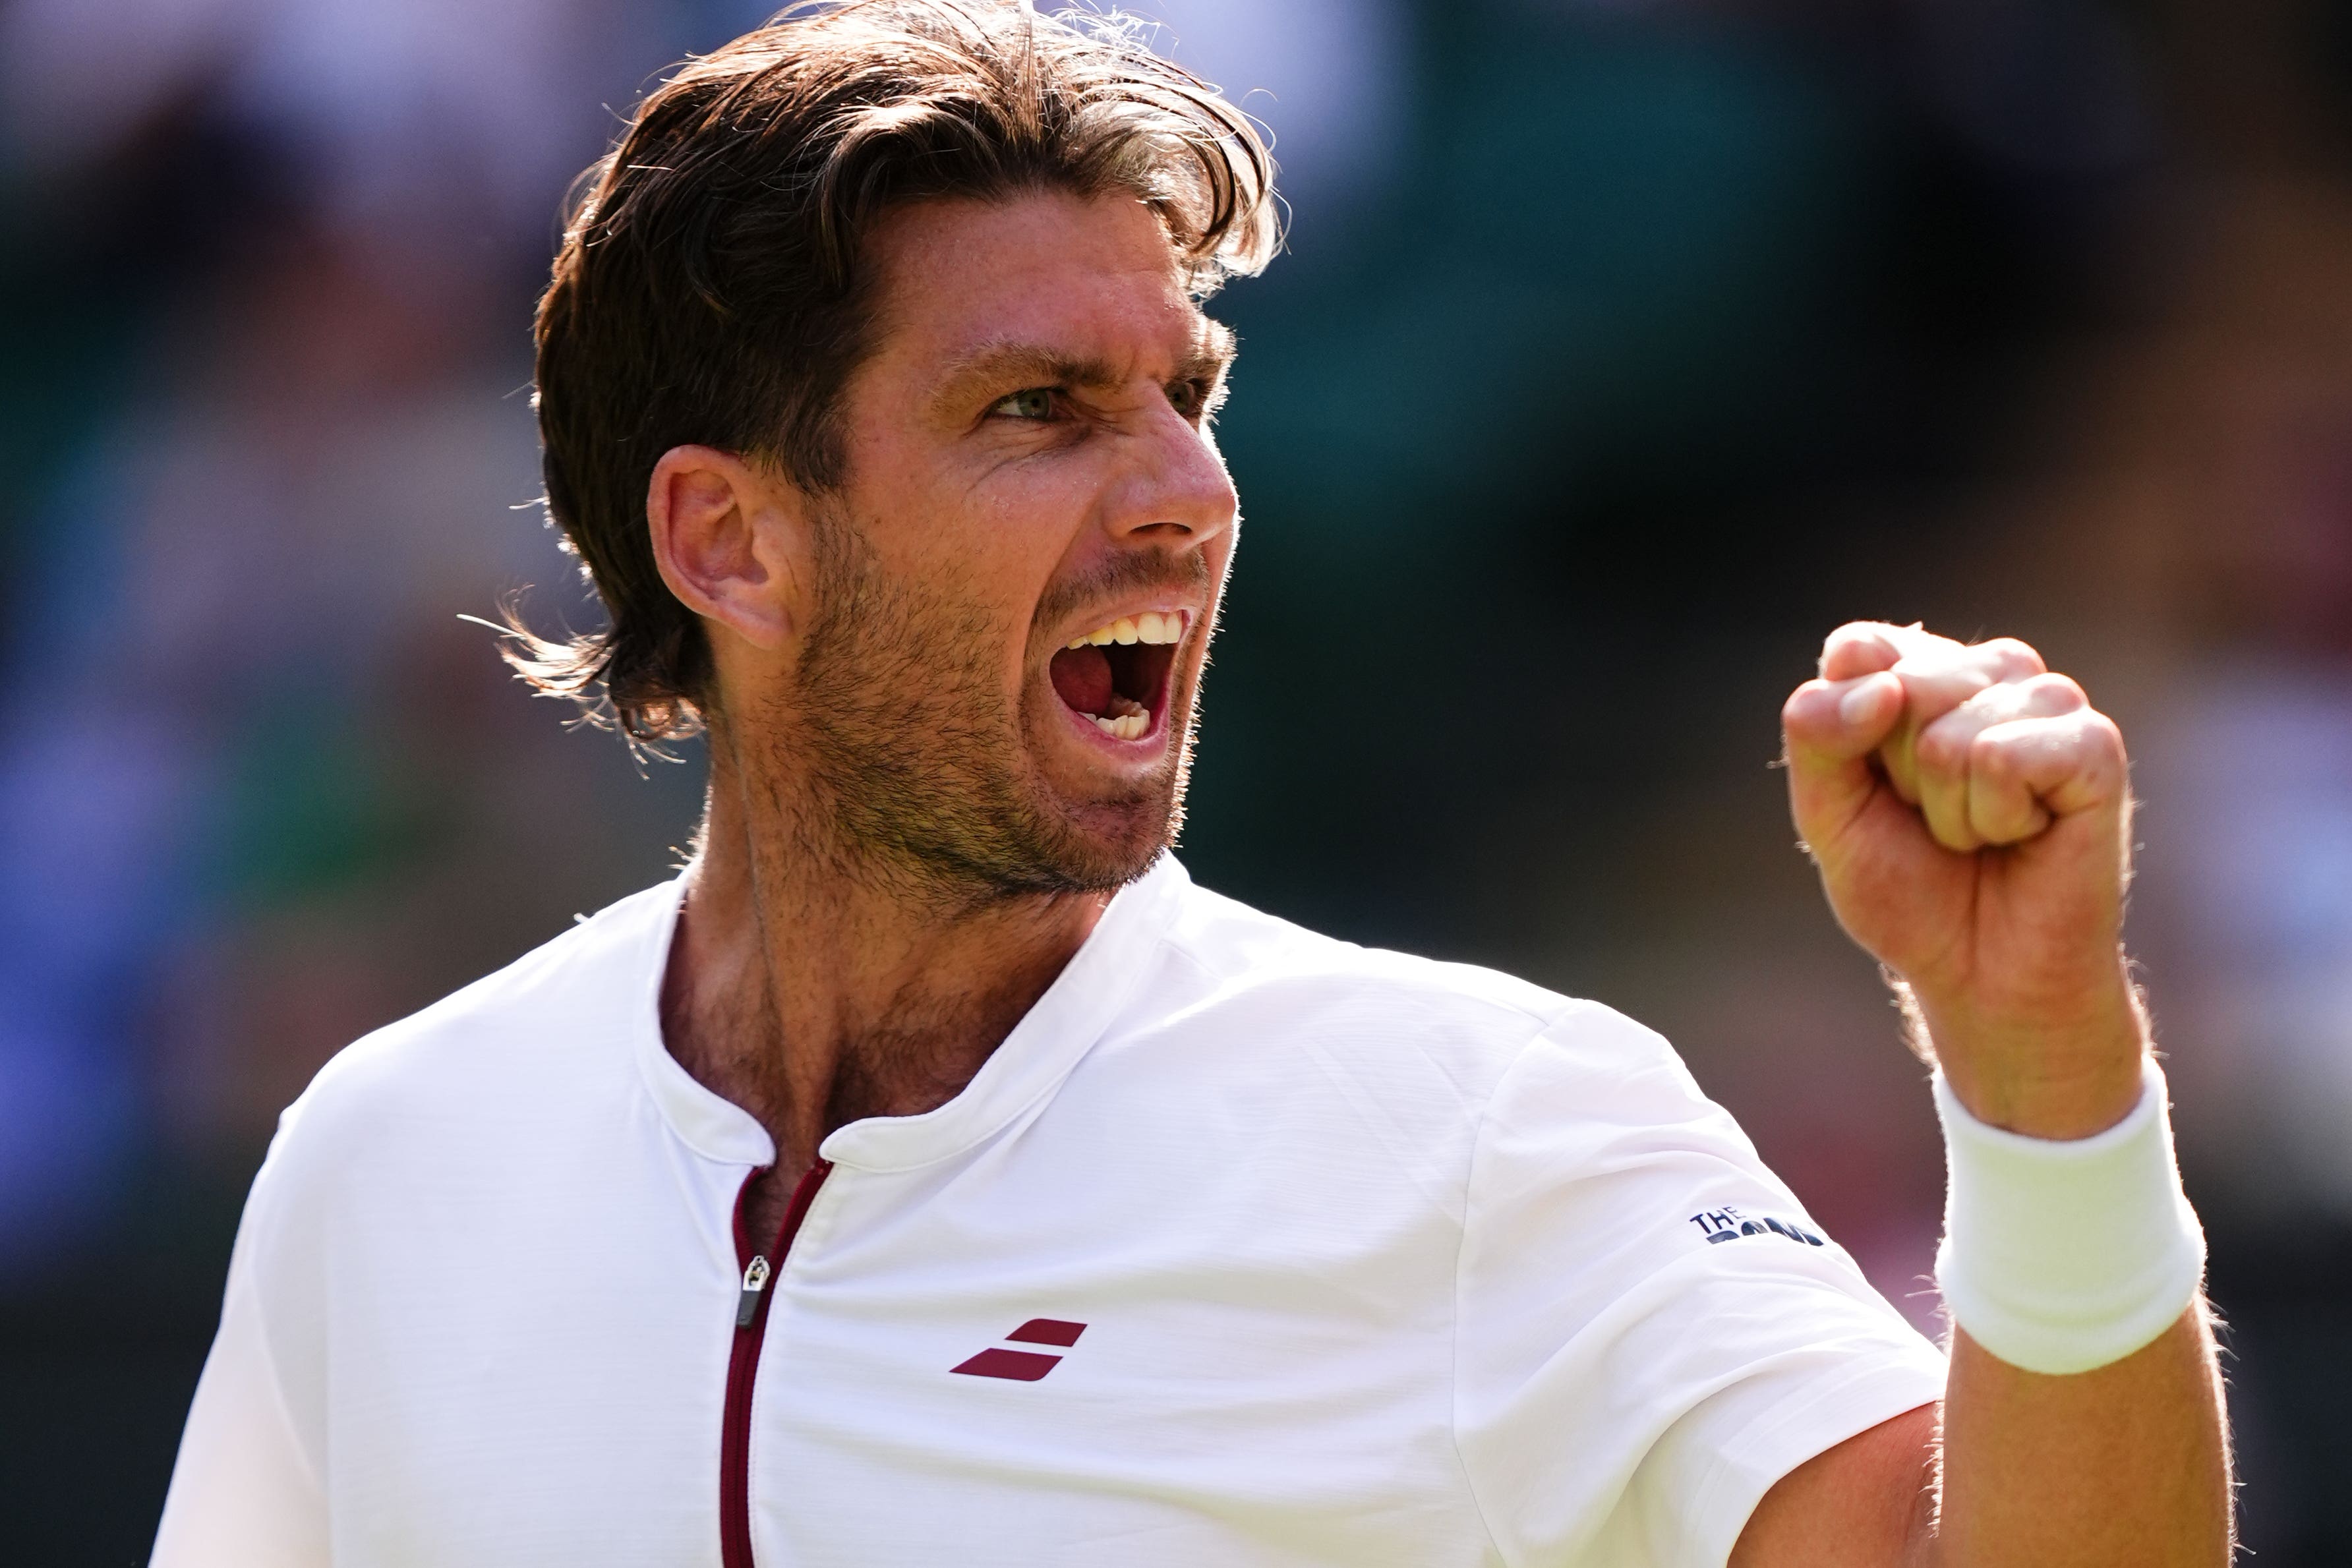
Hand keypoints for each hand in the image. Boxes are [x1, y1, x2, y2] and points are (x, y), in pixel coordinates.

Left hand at [1780, 622, 2144, 1137]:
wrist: (1982, 976)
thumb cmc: (1911, 892)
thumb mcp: (1828, 816)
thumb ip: (1816, 736)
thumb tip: (1883, 686)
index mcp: (1923, 670)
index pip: (1858, 650)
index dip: (1849, 735)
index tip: (1881, 789)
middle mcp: (1991, 671)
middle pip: (1901, 686)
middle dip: (1901, 777)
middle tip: (1939, 823)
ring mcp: (2051, 702)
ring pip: (1949, 732)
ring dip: (1949, 809)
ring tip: (1983, 834)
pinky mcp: (2095, 746)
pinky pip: (2004, 758)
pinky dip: (1995, 817)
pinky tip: (2026, 835)